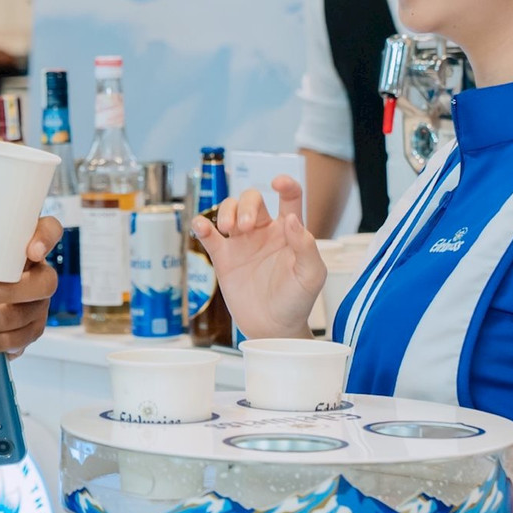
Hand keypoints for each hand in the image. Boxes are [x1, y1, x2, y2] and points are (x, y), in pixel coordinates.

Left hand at [0, 216, 58, 356]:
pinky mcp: (26, 332)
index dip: (47, 239)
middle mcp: (36, 274)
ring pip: (25, 317)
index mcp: (21, 244)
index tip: (32, 251)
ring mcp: (35, 306)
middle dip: (11, 291)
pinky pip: (16, 342)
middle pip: (45, 283)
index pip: (50, 230)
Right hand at [188, 176, 325, 339]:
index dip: (285, 184)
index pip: (289, 198)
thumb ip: (305, 245)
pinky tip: (202, 226)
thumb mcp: (311, 275)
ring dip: (226, 211)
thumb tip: (291, 219)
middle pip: (252, 199)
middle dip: (246, 206)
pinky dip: (201, 225)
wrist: (274, 328)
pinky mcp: (223, 258)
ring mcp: (242, 243)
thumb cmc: (298, 301)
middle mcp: (264, 231)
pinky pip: (209, 235)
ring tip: (227, 228)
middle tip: (245, 228)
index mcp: (288, 231)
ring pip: (229, 209)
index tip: (278, 183)